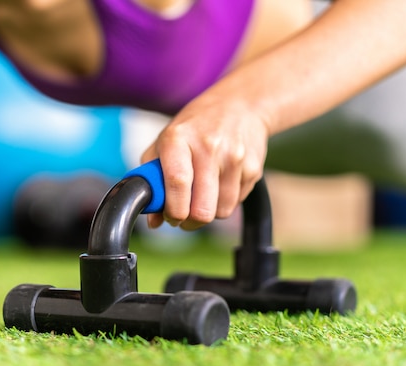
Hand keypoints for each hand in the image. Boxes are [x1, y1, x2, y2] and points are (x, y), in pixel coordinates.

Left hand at [141, 92, 269, 230]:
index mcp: (179, 138)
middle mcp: (208, 147)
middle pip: (202, 208)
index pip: (177, 182)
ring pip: (221, 212)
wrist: (240, 105)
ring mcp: (234, 158)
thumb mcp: (164, 142)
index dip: (173, 210)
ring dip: (208, 213)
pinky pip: (236, 203)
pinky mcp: (253, 168)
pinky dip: (224, 202)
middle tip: (184, 217)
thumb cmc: (194, 128)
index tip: (170, 217)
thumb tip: (153, 221)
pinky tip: (219, 185)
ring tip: (201, 198)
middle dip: (190, 221)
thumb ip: (152, 180)